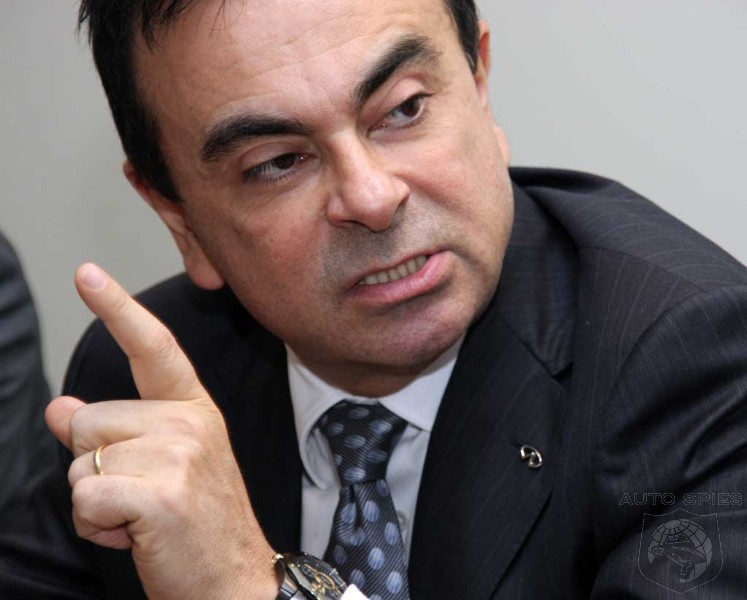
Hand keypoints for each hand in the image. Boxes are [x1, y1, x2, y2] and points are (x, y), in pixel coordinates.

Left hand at [45, 264, 278, 599]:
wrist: (235, 579)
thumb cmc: (198, 522)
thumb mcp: (162, 467)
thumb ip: (113, 432)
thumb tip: (59, 407)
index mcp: (194, 410)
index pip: (154, 348)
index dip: (118, 308)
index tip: (88, 273)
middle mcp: (190, 423)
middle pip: (90, 420)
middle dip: (95, 463)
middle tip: (141, 494)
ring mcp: (179, 456)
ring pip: (82, 461)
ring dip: (95, 499)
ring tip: (141, 516)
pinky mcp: (161, 494)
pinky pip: (85, 497)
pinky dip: (95, 525)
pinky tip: (135, 535)